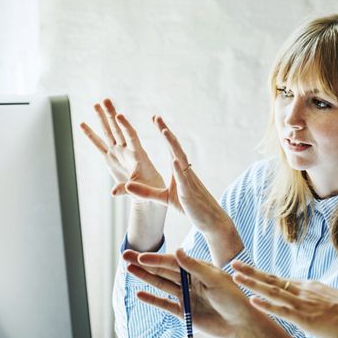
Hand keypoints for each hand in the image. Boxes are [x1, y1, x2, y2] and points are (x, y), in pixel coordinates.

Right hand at [80, 99, 164, 197]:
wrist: (148, 190)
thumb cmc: (149, 188)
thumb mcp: (141, 190)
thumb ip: (127, 189)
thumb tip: (113, 193)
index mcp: (138, 154)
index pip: (131, 137)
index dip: (125, 126)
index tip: (119, 115)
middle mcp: (127, 150)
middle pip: (118, 129)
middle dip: (111, 115)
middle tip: (105, 100)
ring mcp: (118, 152)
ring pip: (108, 132)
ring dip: (102, 119)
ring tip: (95, 104)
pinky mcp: (110, 157)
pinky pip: (98, 144)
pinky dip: (90, 135)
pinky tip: (82, 124)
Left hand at [124, 116, 243, 265]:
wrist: (210, 220)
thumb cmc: (190, 207)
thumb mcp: (164, 198)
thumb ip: (146, 192)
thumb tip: (128, 185)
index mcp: (179, 170)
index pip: (170, 148)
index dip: (164, 133)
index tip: (156, 119)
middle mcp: (185, 171)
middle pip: (175, 147)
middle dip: (166, 131)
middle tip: (156, 117)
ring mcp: (188, 180)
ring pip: (180, 159)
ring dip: (173, 145)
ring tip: (164, 131)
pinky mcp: (189, 193)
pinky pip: (184, 179)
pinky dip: (179, 169)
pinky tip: (174, 160)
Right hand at [124, 248, 258, 337]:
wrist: (241, 323)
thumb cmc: (233, 297)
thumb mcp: (215, 279)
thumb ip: (195, 266)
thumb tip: (177, 251)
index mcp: (198, 269)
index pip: (173, 262)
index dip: (156, 259)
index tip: (141, 256)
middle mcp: (190, 280)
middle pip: (163, 270)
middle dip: (144, 263)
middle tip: (125, 255)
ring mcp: (186, 296)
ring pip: (161, 285)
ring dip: (145, 277)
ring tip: (129, 269)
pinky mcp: (185, 312)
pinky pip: (165, 304)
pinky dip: (152, 299)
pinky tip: (139, 294)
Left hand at [232, 261, 337, 337]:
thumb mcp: (328, 300)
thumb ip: (314, 300)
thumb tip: (308, 306)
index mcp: (308, 286)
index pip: (279, 279)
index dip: (261, 275)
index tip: (247, 269)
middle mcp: (303, 290)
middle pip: (271, 279)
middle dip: (251, 271)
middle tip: (233, 263)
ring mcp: (302, 303)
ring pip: (272, 291)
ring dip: (252, 284)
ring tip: (235, 277)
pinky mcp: (304, 318)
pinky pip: (281, 310)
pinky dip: (266, 305)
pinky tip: (252, 300)